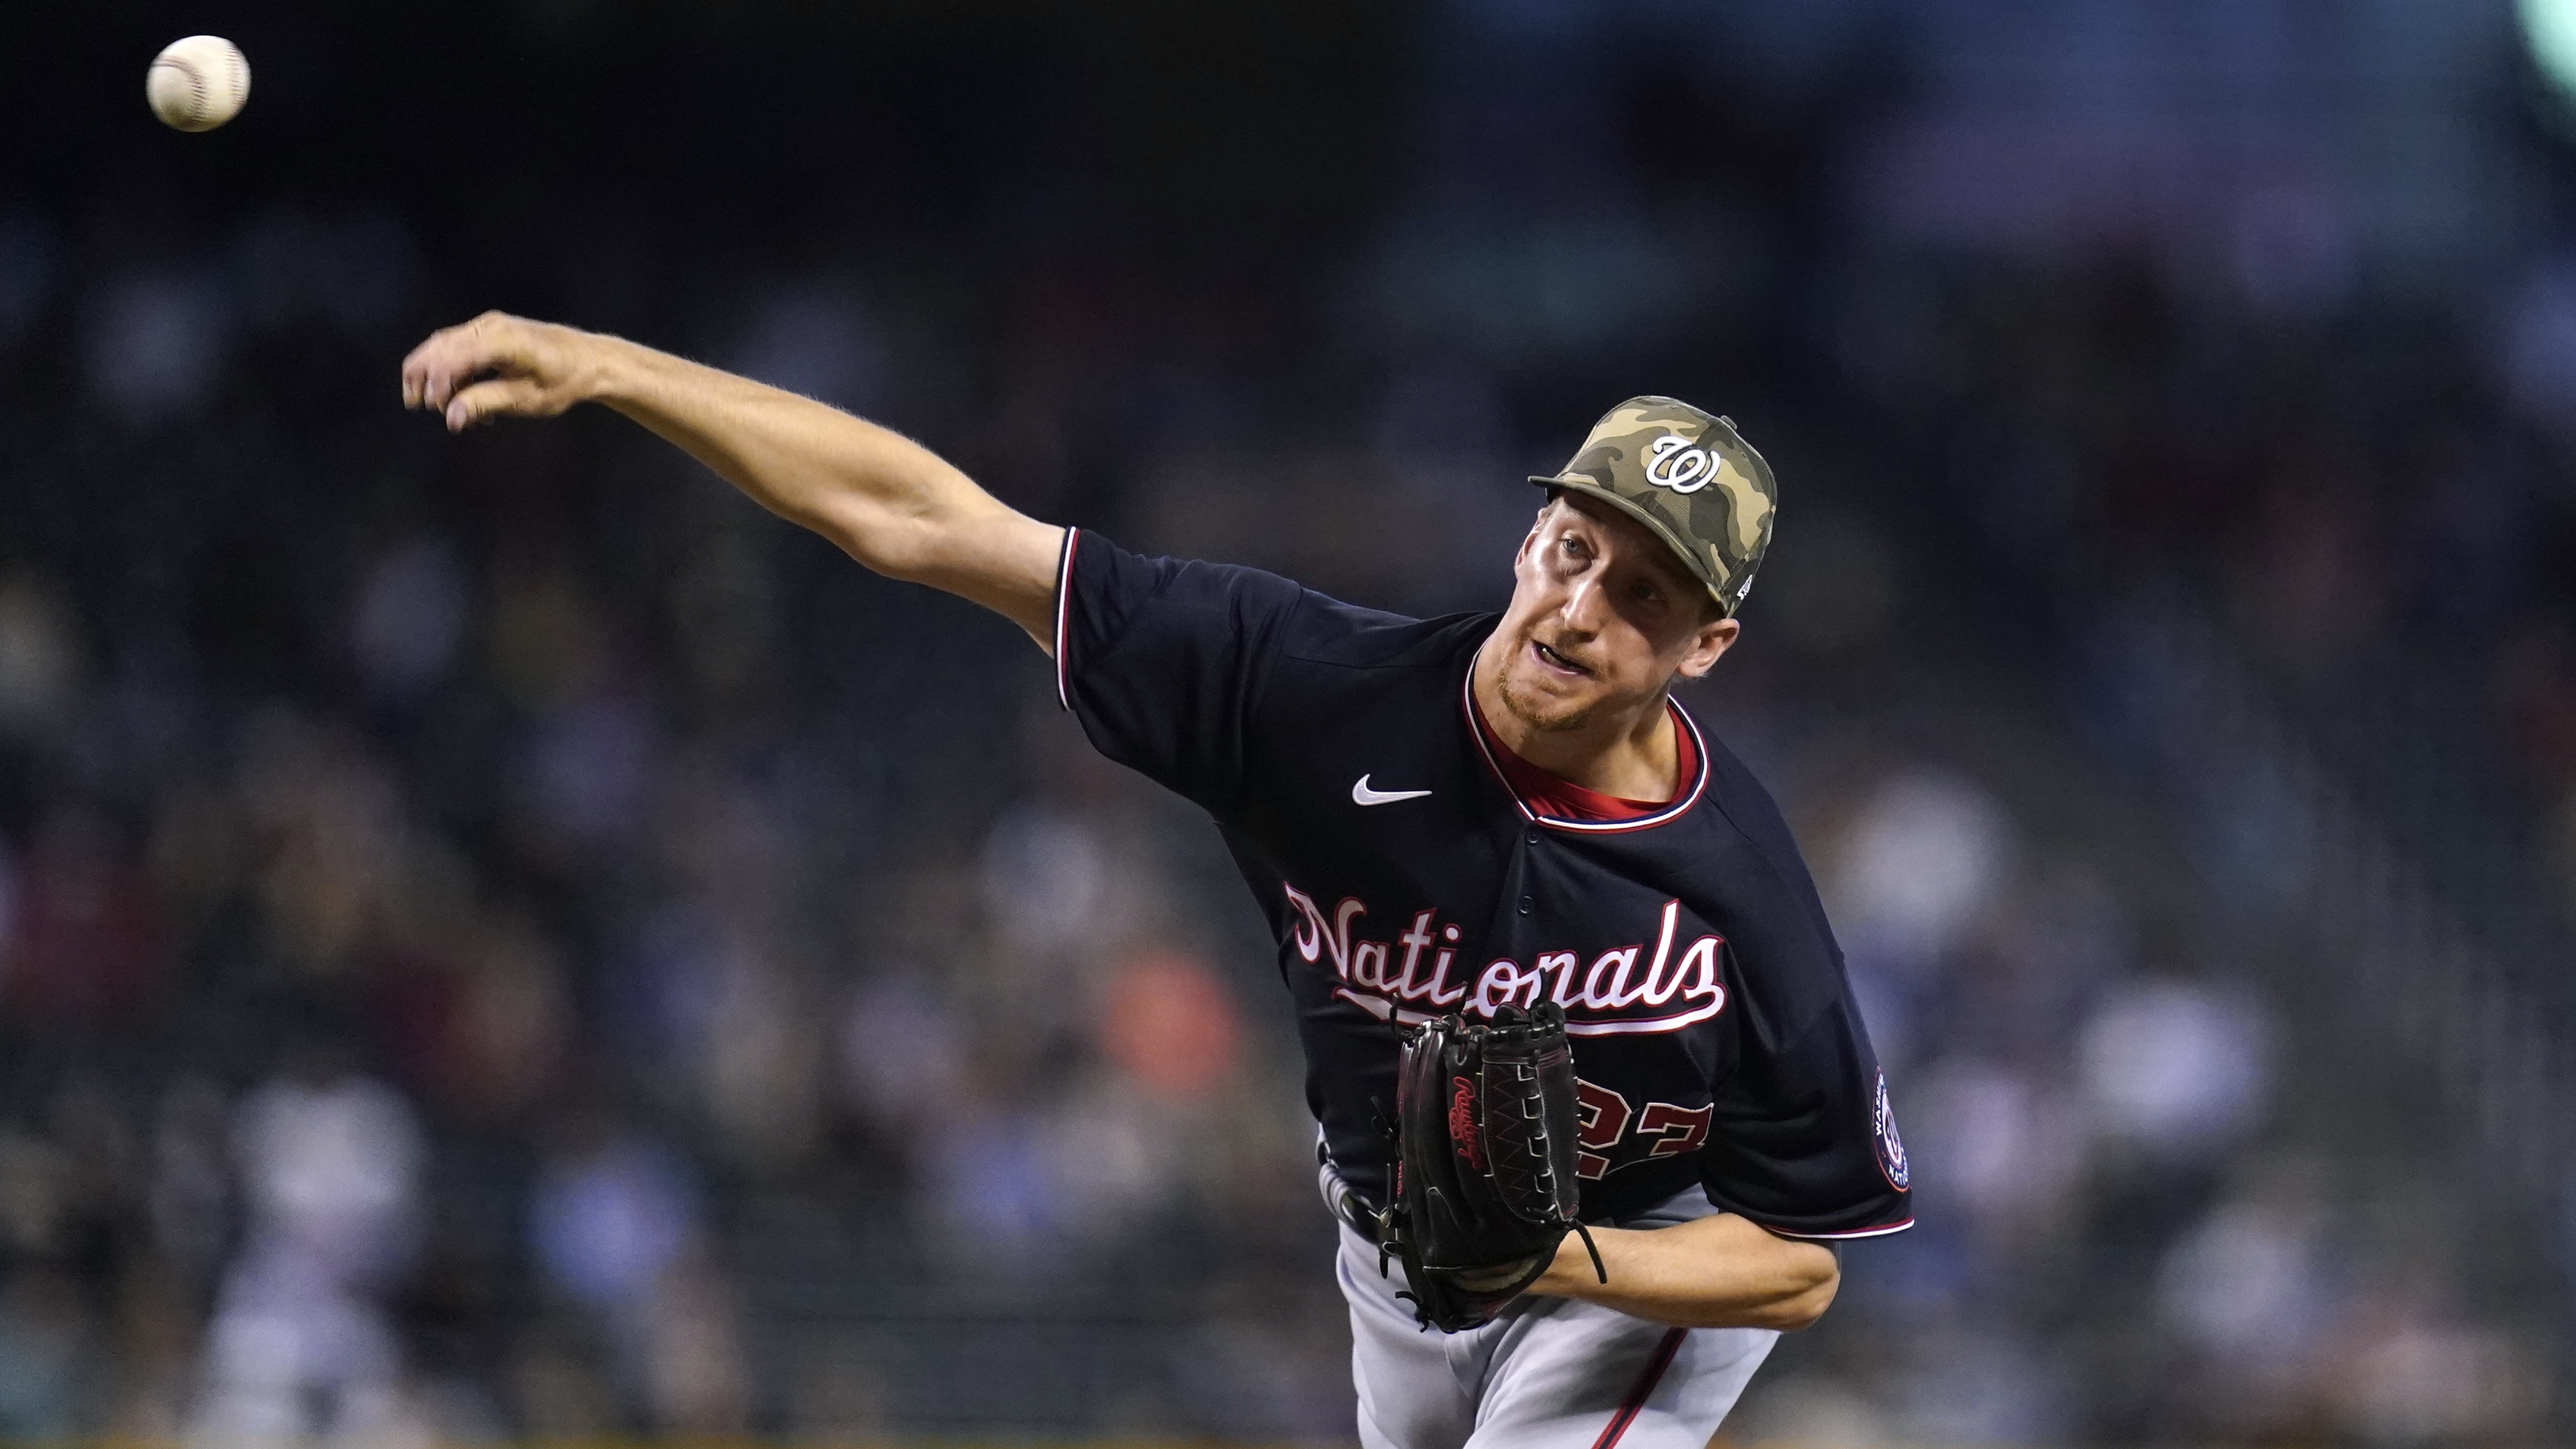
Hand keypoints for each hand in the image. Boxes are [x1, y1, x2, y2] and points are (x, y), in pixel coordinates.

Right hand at [400, 311, 602, 431]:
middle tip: (421, 405)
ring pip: (442, 344)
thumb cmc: (562, 381)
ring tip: (433, 402)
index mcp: (506, 341)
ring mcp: (487, 324)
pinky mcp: (486, 330)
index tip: (435, 406)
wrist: (586, 360)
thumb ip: (487, 404)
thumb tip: (452, 418)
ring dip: (430, 372)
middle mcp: (492, 325)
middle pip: (441, 347)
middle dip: (425, 377)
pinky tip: (459, 395)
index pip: (457, 356)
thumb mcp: (527, 400)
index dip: (439, 381)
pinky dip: (447, 368)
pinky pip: (454, 345)